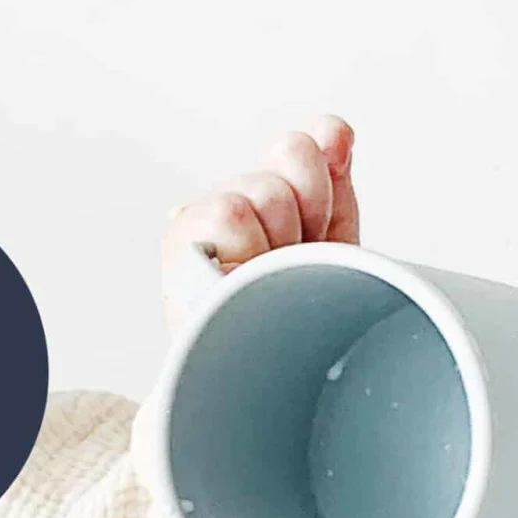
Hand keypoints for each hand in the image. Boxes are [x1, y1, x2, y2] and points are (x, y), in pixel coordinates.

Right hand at [161, 114, 360, 325]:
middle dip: (312, 211)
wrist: (272, 388)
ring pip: (266, 186)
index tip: (326, 227)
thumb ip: (334, 181)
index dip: (330, 177)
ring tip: (268, 279)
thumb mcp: (338, 248)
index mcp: (290, 197)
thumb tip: (332, 128)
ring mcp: (209, 214)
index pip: (317, 141)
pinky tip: (238, 276)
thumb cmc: (302, 327)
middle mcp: (247, 197)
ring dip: (277, 239)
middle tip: (298, 261)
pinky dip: (243, 248)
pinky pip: (227, 211)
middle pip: (295, 151)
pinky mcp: (180, 238)